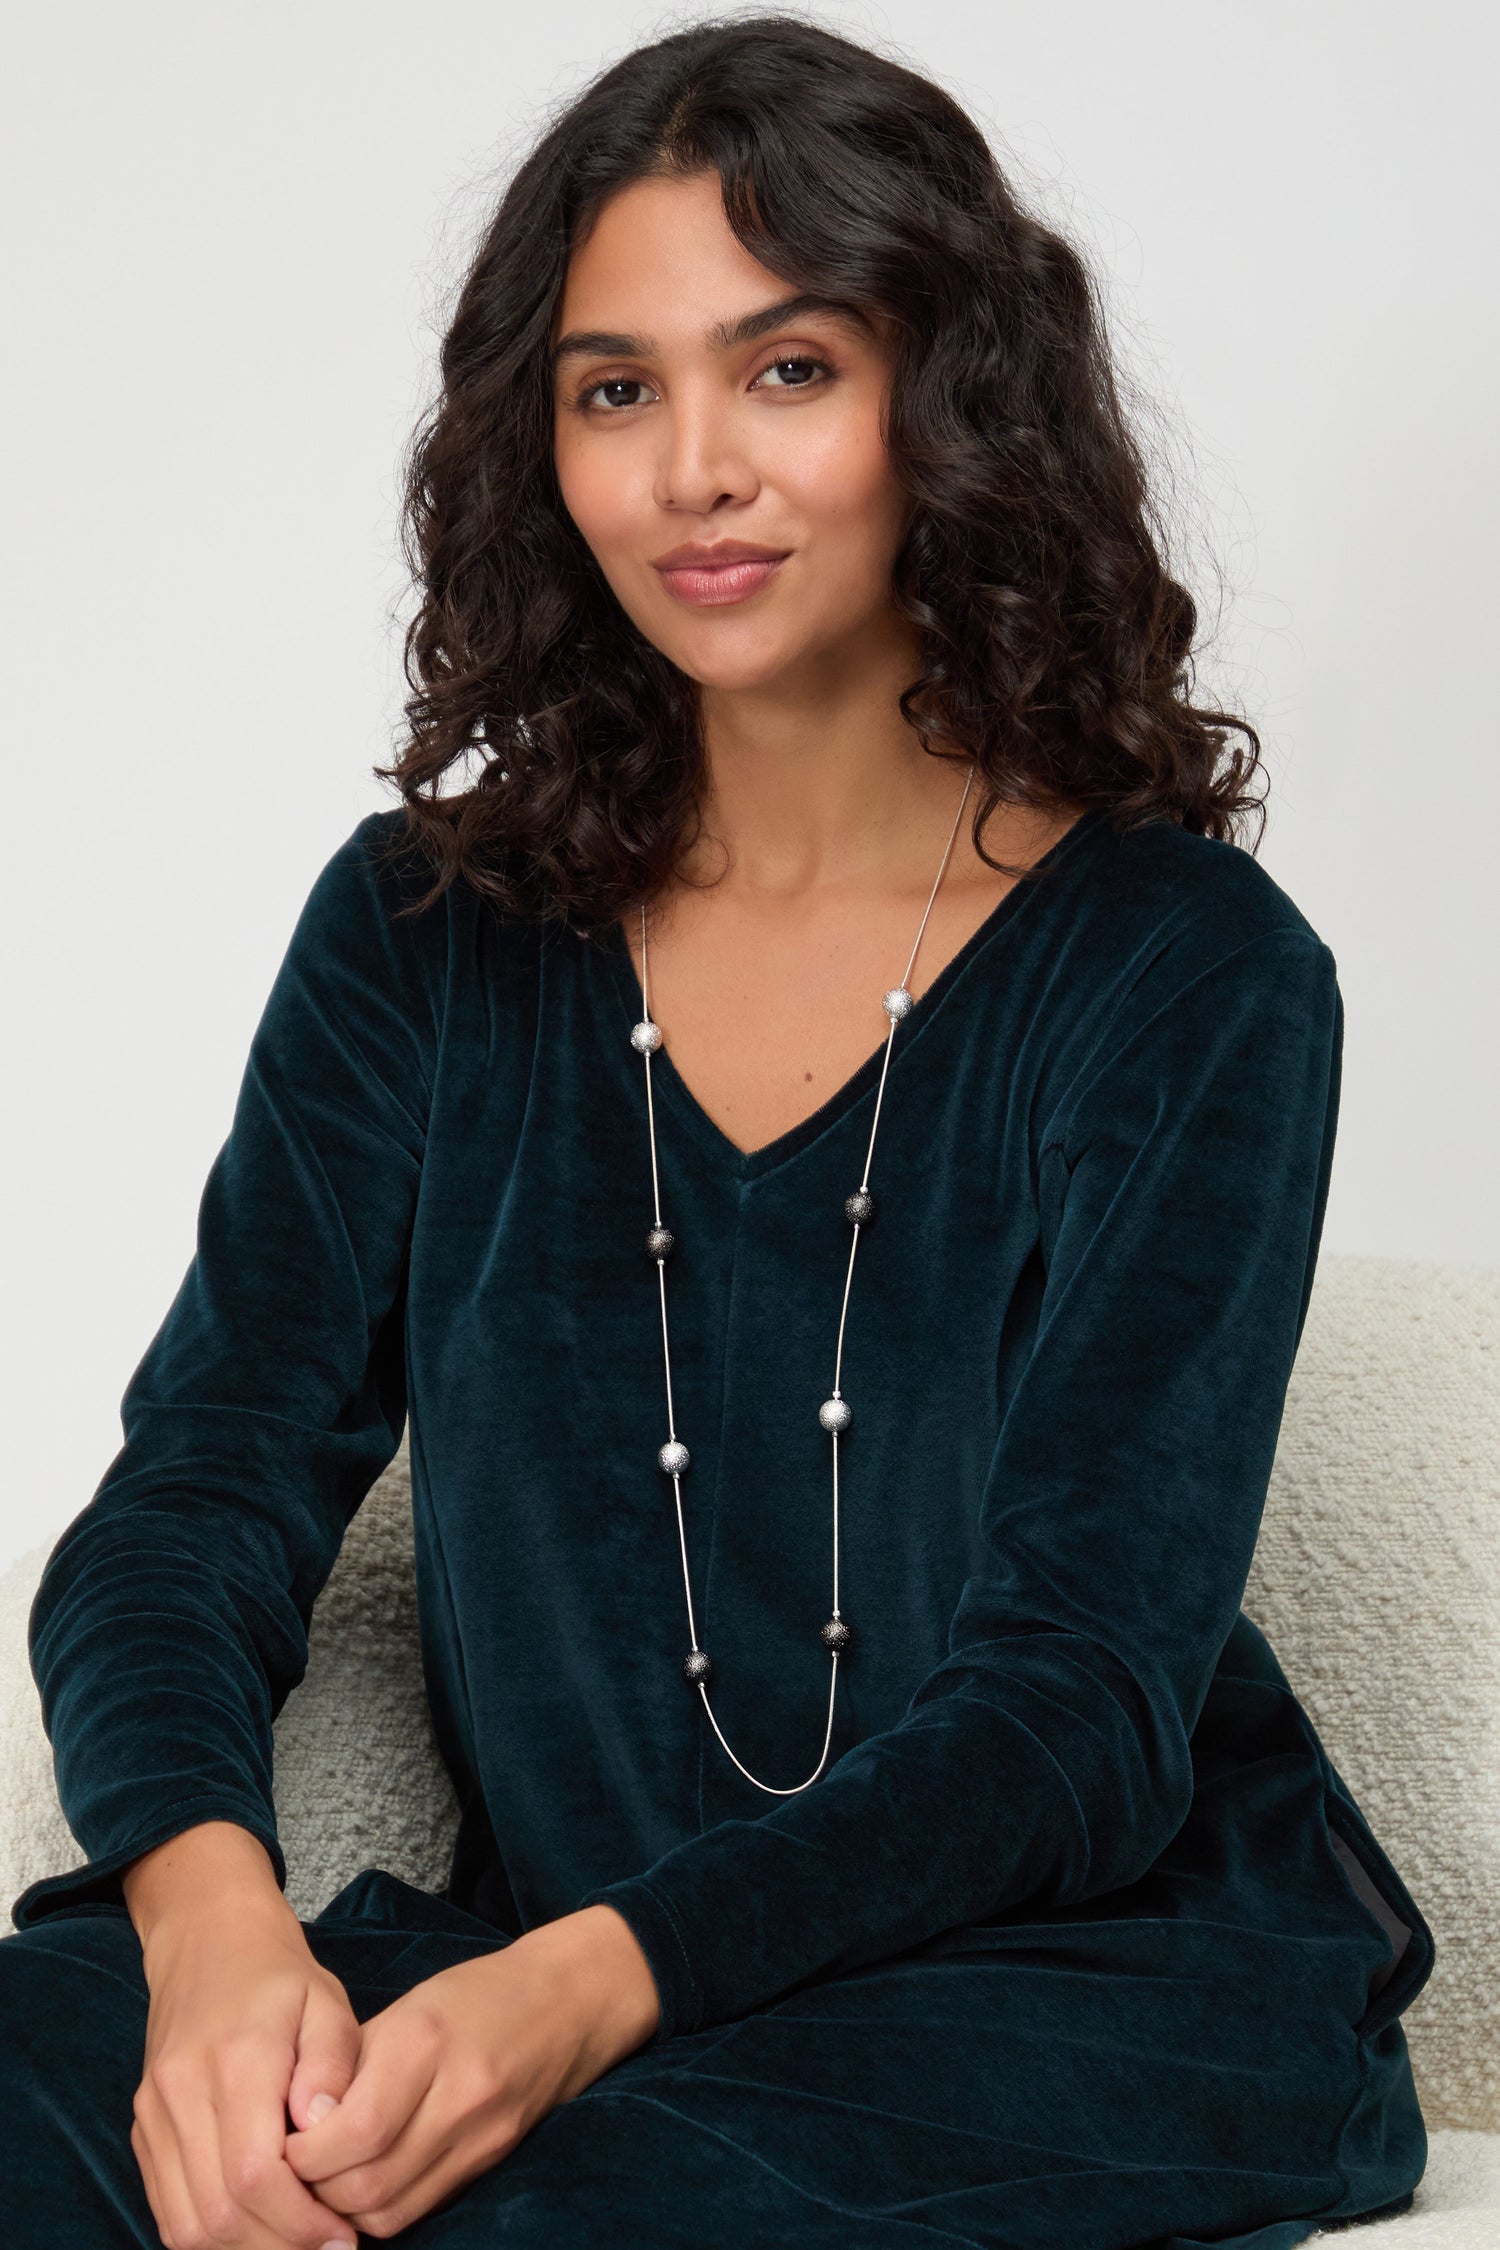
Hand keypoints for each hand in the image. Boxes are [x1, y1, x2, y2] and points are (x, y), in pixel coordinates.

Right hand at [130, 1889, 363, 2249]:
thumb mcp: (327, 2003)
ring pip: (187, 2225)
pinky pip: (168, 2210)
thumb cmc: (280, 1979)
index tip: (341, 2236)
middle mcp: (182, 2092)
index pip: (255, 2173)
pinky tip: (257, 2231)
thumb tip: (322, 2129)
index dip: (298, 2221)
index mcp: (235, 2059)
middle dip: (278, 2247)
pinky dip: (210, 2236)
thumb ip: (333, 2064)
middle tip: (327, 2249)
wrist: (208, 1942)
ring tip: (296, 2244)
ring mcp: (154, 2114)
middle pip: (219, 2212)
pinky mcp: (143, 2130)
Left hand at [283, 1904, 660, 2235]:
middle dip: (313, 2187)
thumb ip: (349, 2064)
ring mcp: (480, 2136)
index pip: (352, 2130)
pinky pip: (417, 2209)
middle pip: (365, 2182)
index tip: (279, 2140)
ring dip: (342, 2207)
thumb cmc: (475, 1996)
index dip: (302, 2152)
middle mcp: (457, 2095)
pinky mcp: (490, 2162)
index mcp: (426, 2042)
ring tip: (323, 2178)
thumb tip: (292, 2122)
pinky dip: (378, 2208)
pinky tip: (363, 2182)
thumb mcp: (406, 2008)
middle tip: (289, 2168)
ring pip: (388, 2209)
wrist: (566, 2003)